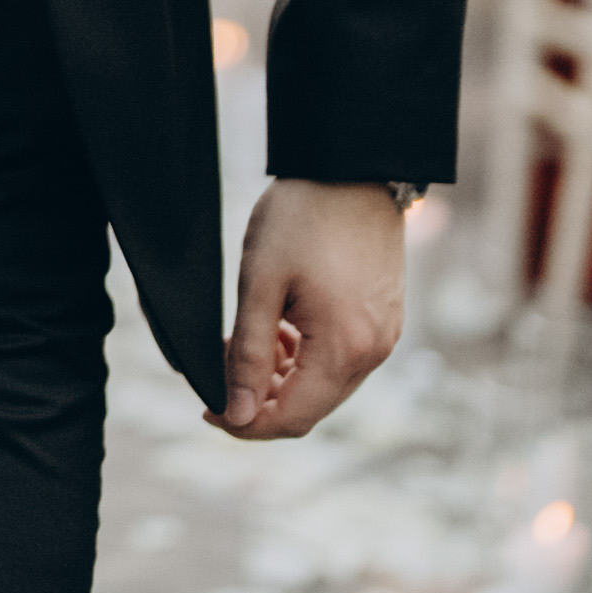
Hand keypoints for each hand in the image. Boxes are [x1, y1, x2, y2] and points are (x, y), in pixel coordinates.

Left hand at [216, 178, 407, 440]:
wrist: (353, 168)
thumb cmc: (302, 218)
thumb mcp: (260, 285)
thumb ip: (249, 355)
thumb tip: (236, 413)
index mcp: (345, 349)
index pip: (292, 419)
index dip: (244, 424)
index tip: (208, 408)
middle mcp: (373, 352)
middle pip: (310, 407)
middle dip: (262, 399)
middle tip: (224, 366)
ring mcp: (384, 336)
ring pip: (325, 385)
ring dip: (282, 377)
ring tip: (250, 338)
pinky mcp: (383, 319)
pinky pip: (341, 359)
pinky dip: (306, 356)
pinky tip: (281, 327)